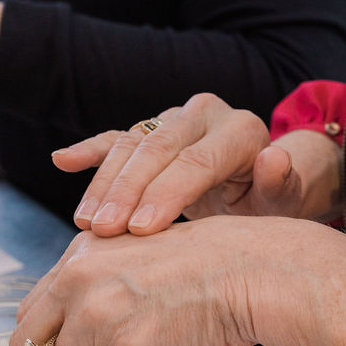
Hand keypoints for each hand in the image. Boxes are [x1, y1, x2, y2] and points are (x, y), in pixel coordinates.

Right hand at [51, 92, 342, 235]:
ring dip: (105, 184)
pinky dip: (90, 151)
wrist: (261, 188)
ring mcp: (175, 118)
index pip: (197, 161)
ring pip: (132, 144)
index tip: (139, 230)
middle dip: (127, 191)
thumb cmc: (270, 205)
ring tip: (86, 224)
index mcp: (241, 131)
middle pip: (158, 149)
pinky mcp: (152, 128)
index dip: (166, 194)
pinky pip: (117, 138)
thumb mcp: (283, 203)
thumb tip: (274, 158)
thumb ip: (280, 184)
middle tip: (103, 230)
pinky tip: (62, 160)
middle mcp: (206, 115)